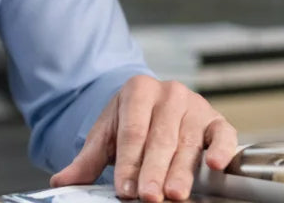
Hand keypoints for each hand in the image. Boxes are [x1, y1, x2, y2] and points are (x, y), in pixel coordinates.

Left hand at [49, 75, 237, 201]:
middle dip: (153, 170)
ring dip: (181, 171)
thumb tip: (60, 182)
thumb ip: (86, 161)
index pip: (132, 131)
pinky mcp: (217, 120)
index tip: (125, 188)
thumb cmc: (131, 124)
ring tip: (174, 193)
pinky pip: (223, 135)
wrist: (155, 104)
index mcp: (137, 90)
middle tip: (148, 196)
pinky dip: (221, 150)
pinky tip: (214, 165)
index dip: (128, 162)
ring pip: (188, 143)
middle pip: (159, 138)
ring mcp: (195, 106)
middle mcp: (168, 93)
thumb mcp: (106, 137)